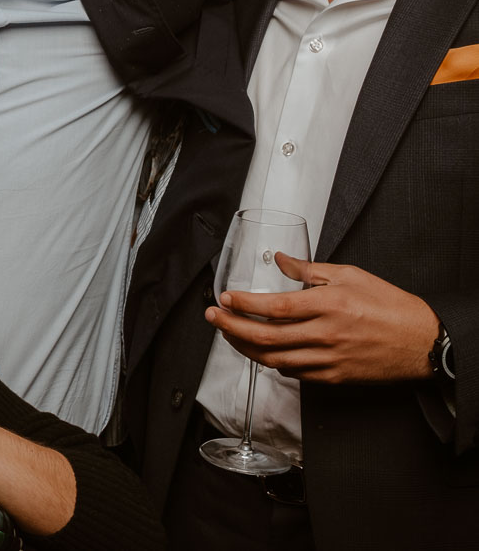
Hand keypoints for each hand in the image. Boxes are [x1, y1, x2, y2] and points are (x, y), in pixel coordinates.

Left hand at [207, 253, 441, 383]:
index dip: (243, 305)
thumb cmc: (391, 306)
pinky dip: (273, 362)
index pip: (273, 307)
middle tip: (213, 318)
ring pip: (273, 359)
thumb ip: (310, 270)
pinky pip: (293, 372)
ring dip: (245, 347)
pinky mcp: (333, 377)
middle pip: (265, 337)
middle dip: (231, 327)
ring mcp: (328, 360)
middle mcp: (325, 335)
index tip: (224, 299)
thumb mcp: (352, 275)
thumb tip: (281, 259)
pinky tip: (263, 351)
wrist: (424, 343)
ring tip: (229, 334)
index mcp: (328, 306)